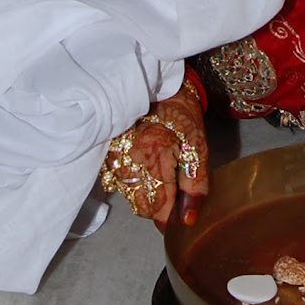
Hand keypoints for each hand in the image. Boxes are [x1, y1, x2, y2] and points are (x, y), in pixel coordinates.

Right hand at [101, 79, 209, 230]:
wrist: (161, 85)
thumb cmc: (182, 114)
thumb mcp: (197, 147)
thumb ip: (195, 184)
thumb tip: (188, 219)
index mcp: (154, 156)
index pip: (157, 206)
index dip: (169, 216)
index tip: (179, 217)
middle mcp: (129, 158)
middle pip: (140, 204)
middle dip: (158, 206)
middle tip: (173, 192)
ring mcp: (114, 155)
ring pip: (128, 194)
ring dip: (144, 195)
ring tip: (159, 176)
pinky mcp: (107, 152)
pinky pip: (117, 180)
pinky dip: (131, 183)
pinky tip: (143, 170)